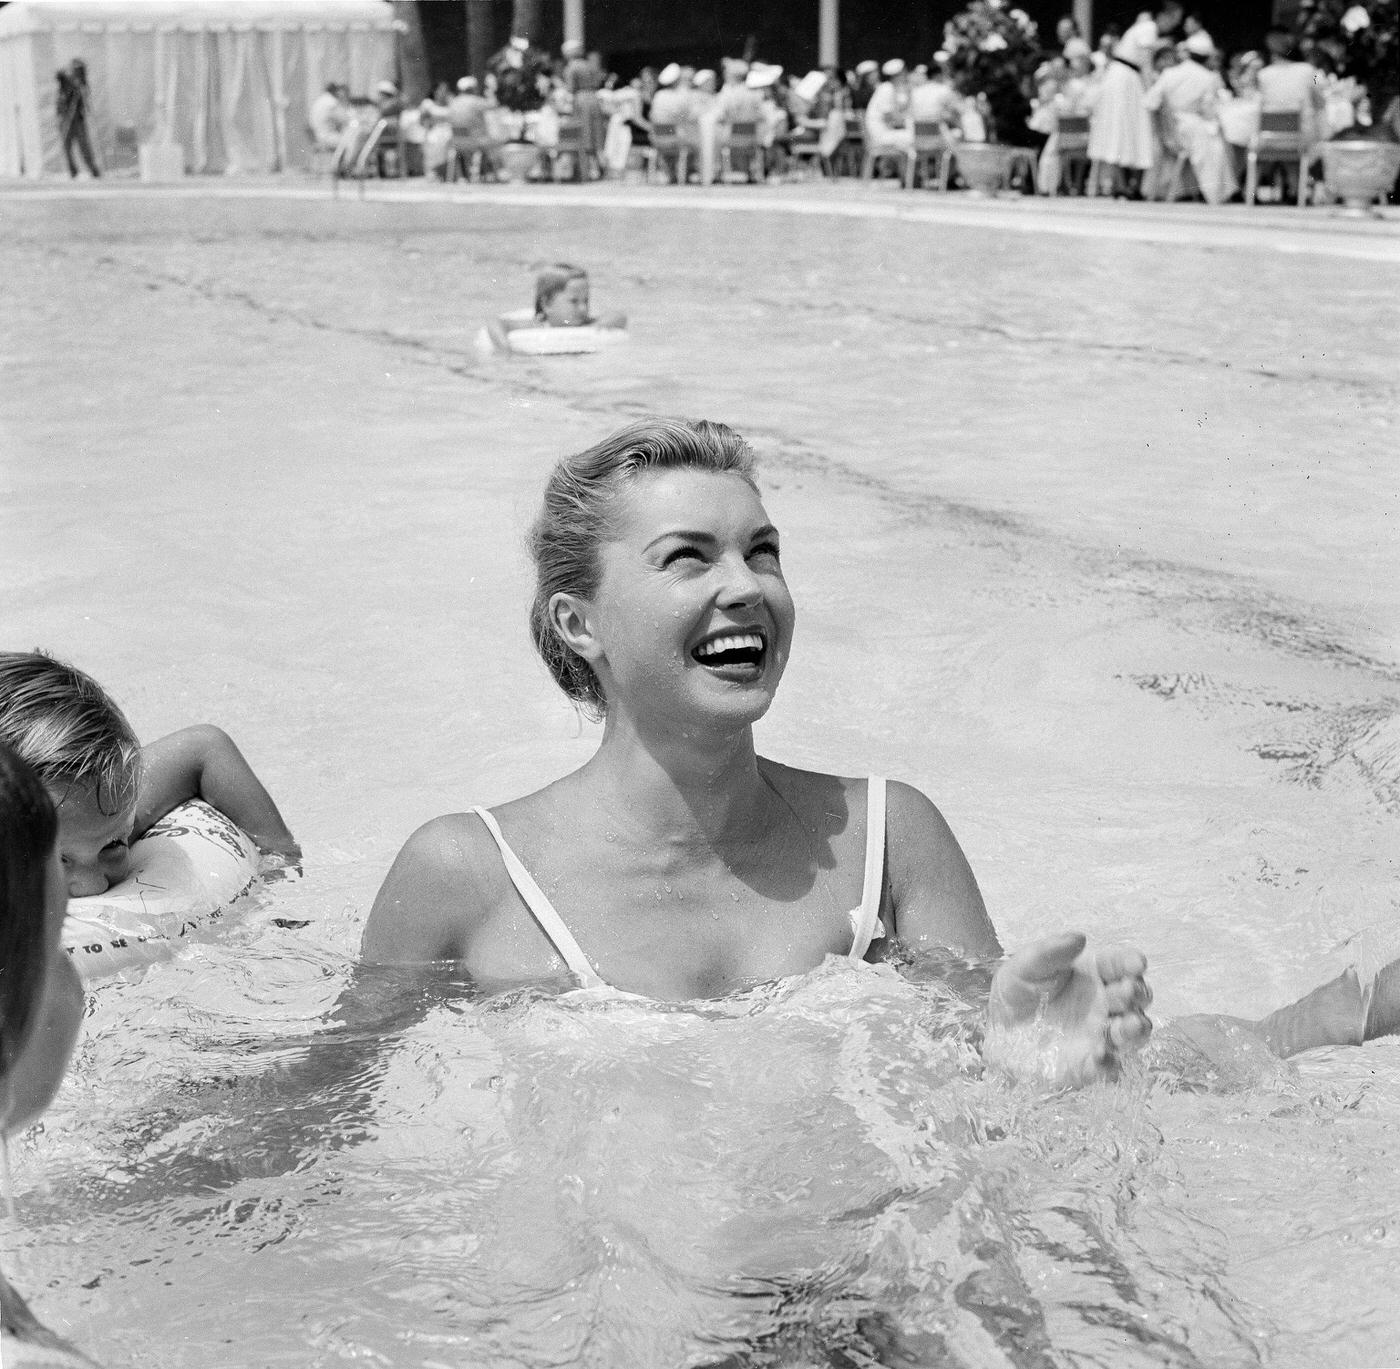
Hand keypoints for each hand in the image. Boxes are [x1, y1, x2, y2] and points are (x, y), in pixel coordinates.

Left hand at [984, 932, 1151, 1087]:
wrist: (999, 1036)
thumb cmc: (1016, 995)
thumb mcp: (1024, 967)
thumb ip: (1049, 951)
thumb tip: (1079, 937)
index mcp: (1091, 974)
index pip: (1118, 965)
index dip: (1131, 962)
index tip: (1137, 962)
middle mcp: (1103, 1003)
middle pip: (1134, 997)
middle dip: (1137, 993)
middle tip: (1127, 991)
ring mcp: (1101, 1034)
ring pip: (1132, 1031)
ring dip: (1135, 1028)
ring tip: (1127, 1024)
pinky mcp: (1091, 1063)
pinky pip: (1109, 1064)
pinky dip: (1110, 1061)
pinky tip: (1100, 1054)